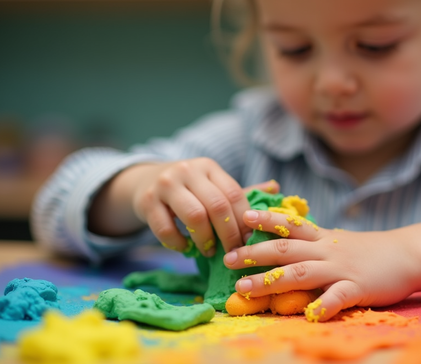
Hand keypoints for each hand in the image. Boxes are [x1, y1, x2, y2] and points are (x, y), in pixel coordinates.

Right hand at [131, 158, 278, 255]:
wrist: (145, 181)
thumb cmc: (188, 189)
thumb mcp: (212, 184)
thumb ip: (240, 192)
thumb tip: (276, 188)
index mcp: (209, 166)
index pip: (234, 193)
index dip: (244, 220)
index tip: (249, 240)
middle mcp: (187, 171)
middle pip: (217, 206)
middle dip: (228, 234)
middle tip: (232, 253)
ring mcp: (165, 184)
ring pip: (194, 216)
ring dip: (205, 240)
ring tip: (209, 251)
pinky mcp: (146, 201)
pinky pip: (166, 229)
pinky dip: (179, 244)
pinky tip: (185, 248)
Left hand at [222, 210, 420, 320]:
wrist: (408, 255)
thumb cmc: (370, 251)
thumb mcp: (339, 240)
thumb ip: (314, 242)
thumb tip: (285, 244)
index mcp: (323, 238)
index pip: (290, 224)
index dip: (266, 219)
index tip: (243, 217)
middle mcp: (327, 250)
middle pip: (285, 248)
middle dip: (254, 253)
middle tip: (228, 258)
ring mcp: (341, 269)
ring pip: (301, 272)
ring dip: (270, 280)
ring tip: (245, 288)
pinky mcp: (357, 287)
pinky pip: (337, 297)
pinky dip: (322, 305)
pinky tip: (309, 315)